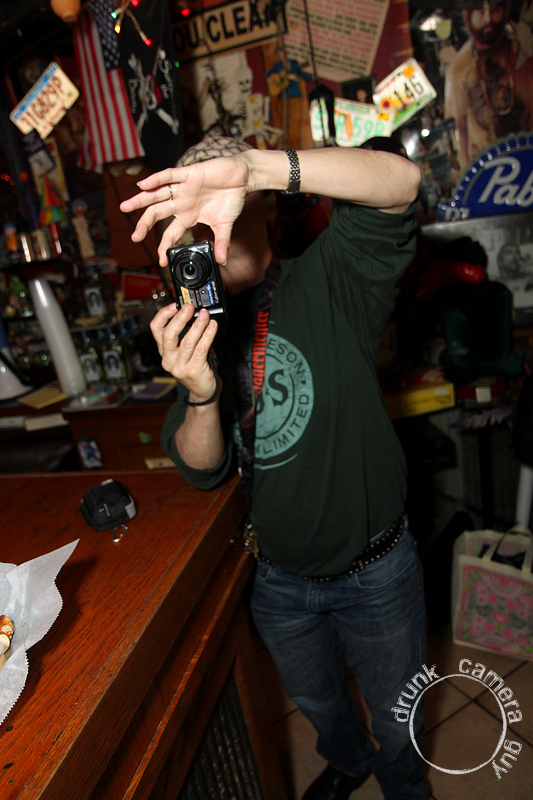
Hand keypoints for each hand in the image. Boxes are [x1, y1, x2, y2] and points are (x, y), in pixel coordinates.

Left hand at [119, 155, 250, 265]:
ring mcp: (183, 188)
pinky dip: (156, 180)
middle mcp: (182, 203)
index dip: (165, 245)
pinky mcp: (189, 174)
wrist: (241, 178)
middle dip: (144, 225)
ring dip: (140, 200)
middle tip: (134, 237)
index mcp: (188, 215)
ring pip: (156, 194)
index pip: (171, 233)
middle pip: (157, 214)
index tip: (161, 259)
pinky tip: (143, 185)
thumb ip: (221, 242)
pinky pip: (169, 176)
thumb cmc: (231, 198)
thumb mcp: (224, 225)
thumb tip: (222, 260)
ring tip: (125, 207)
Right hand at [150, 303, 219, 403]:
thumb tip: (197, 313)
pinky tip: (213, 326)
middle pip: (168, 335)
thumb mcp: (187, 349)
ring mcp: (179, 366)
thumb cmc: (197, 366)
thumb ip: (188, 333)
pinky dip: (208, 335)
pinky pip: (201, 349)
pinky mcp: (193, 370)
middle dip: (180, 318)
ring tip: (205, 314)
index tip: (175, 304)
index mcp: (164, 351)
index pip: (156, 329)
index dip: (164, 314)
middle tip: (190, 307)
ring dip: (197, 325)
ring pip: (187, 341)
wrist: (204, 391)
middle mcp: (168, 359)